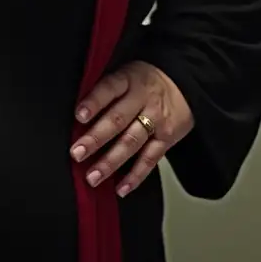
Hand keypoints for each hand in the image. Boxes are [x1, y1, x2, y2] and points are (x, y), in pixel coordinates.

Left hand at [70, 60, 193, 197]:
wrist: (185, 85)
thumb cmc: (145, 80)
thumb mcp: (126, 73)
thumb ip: (105, 88)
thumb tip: (75, 111)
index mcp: (129, 79)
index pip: (109, 89)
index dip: (94, 102)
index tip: (79, 116)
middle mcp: (142, 99)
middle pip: (118, 119)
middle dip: (96, 138)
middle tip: (77, 153)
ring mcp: (156, 120)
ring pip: (131, 142)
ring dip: (110, 162)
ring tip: (93, 177)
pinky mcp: (167, 138)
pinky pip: (150, 159)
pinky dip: (135, 176)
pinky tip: (120, 188)